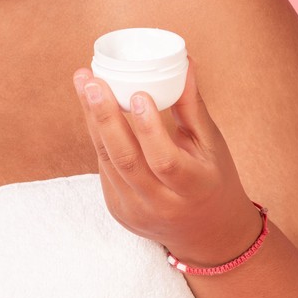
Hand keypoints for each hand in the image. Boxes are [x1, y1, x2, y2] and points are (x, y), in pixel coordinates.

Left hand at [71, 55, 264, 266]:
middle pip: (126, 160)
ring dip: (93, 120)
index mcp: (193, 188)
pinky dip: (98, 136)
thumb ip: (192, 108)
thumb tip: (182, 62)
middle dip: (105, 117)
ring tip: (84, 84)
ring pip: (108, 161)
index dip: (149, 129)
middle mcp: (161, 205)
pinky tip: (90, 108)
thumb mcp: (211, 146)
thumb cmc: (213, 180)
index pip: (165, 161)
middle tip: (93, 82)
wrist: (207, 235)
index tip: (139, 94)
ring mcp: (135, 210)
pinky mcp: (117, 210)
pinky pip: (104, 168)